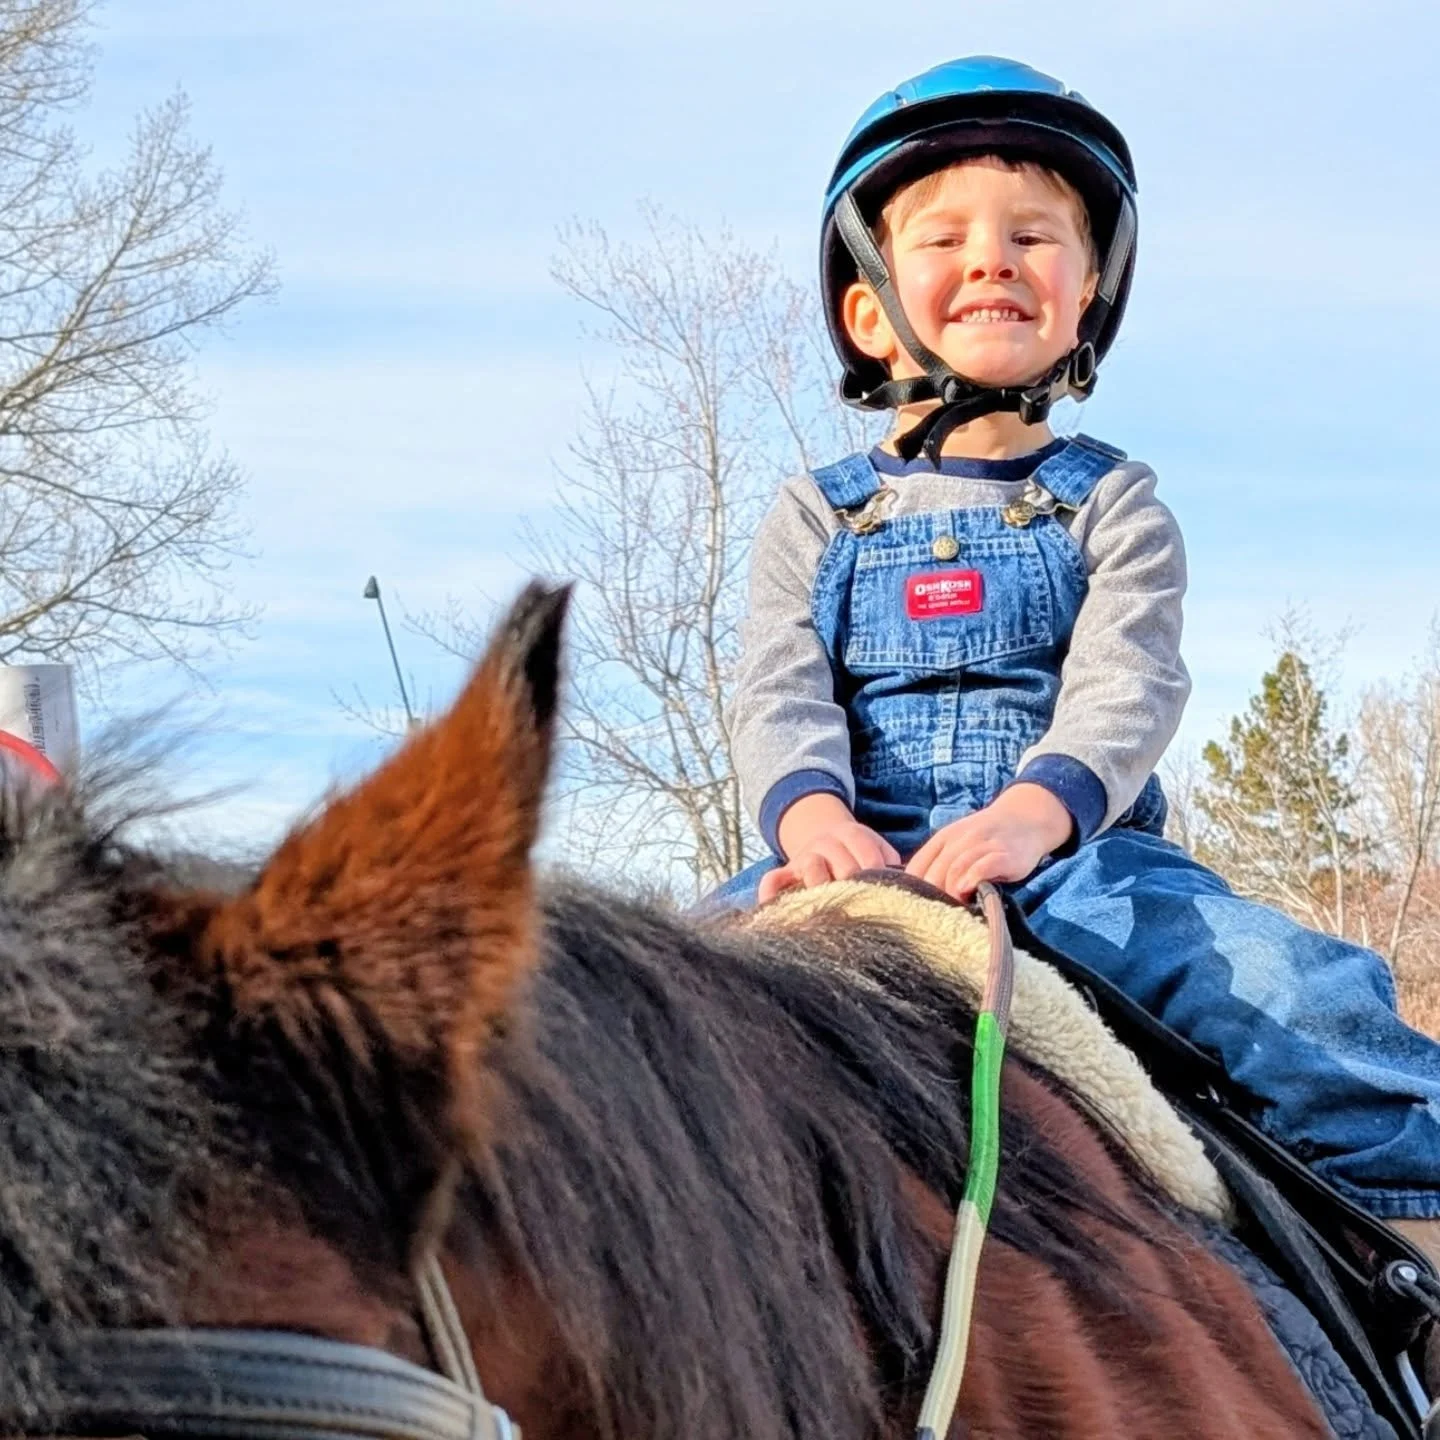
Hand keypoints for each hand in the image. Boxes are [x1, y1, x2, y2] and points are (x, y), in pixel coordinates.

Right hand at [759, 792, 900, 903]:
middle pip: (843, 867)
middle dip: (854, 889)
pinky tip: (776, 910)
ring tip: (832, 910)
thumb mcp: (879, 850)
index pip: (870, 857)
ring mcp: (805, 858)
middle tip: (864, 911)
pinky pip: (773, 881)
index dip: (880, 878)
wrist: (824, 836)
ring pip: (811, 869)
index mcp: (854, 835)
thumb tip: (917, 889)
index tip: (888, 898)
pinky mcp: (786, 872)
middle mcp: (827, 844)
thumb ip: (895, 866)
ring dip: (822, 889)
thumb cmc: (860, 854)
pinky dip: (771, 893)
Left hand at [904, 783, 1072, 900]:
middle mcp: (959, 839)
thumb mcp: (958, 845)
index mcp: (943, 838)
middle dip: (931, 897)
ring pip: (956, 868)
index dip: (911, 891)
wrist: (1025, 819)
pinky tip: (968, 892)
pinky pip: (984, 866)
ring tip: (951, 911)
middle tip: (934, 919)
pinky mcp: (1004, 854)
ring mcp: (982, 844)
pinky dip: (973, 879)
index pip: (917, 866)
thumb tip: (918, 896)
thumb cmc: (986, 841)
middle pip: (934, 871)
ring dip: (950, 892)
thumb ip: (939, 865)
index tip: (914, 912)